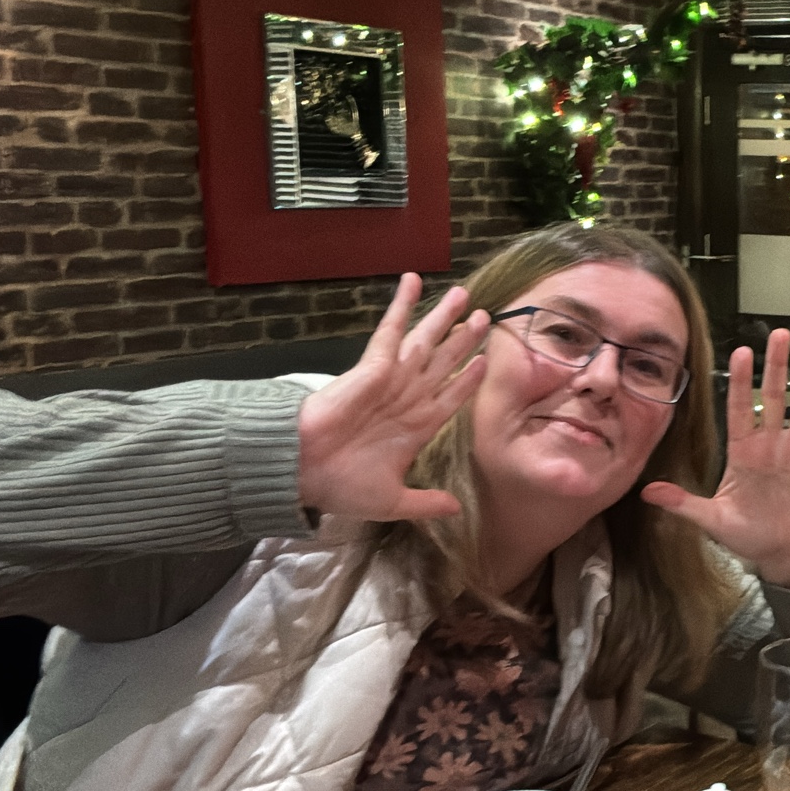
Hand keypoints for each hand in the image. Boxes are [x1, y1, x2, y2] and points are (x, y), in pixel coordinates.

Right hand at [297, 273, 489, 520]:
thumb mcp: (393, 501)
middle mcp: (408, 398)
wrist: (302, 471)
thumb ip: (425, 502)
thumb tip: (456, 510)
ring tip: (466, 295)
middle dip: (464, 341)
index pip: (451, 397)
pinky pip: (391, 329)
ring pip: (426, 342)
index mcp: (415, 428)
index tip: (485, 361)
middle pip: (445, 363)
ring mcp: (393, 379)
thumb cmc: (341, 486)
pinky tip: (413, 281)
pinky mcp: (374, 366)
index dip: (468, 380)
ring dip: (444, 318)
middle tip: (487, 317)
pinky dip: (403, 305)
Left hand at [640, 329, 789, 589]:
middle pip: (775, 397)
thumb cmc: (748, 535)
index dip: (741, 382)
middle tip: (779, 334)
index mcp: (743, 453)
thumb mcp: (712, 520)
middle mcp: (770, 446)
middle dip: (776, 366)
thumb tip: (648, 492)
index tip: (741, 353)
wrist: (782, 555)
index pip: (740, 409)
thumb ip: (683, 503)